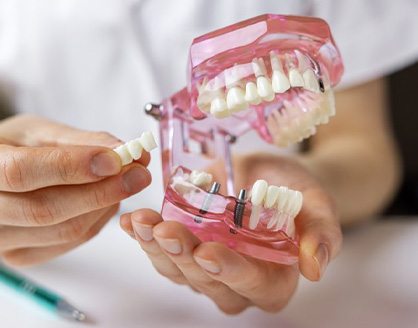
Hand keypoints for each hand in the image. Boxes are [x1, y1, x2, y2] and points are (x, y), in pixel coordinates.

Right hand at [0, 114, 151, 265]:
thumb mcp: (37, 132)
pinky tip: (108, 200)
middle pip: (47, 209)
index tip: (116, 159)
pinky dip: (99, 218)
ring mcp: (2, 240)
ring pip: (66, 229)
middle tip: (141, 173)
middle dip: (103, 190)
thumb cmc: (12, 147)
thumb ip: (79, 140)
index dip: (72, 166)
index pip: (22, 172)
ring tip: (127, 181)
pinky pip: (72, 240)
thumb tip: (123, 150)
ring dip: (106, 204)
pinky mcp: (23, 255)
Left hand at [120, 154, 341, 313]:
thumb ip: (322, 234)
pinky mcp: (186, 251)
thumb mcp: (317, 204)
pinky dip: (145, 236)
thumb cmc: (297, 192)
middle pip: (207, 281)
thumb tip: (315, 268)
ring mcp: (207, 268)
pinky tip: (134, 221)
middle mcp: (237, 282)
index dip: (230, 272)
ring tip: (143, 222)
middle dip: (183, 256)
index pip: (253, 285)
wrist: (271, 177)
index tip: (209, 252)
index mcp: (274, 279)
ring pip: (178, 270)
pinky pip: (162, 251)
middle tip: (166, 230)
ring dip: (156, 248)